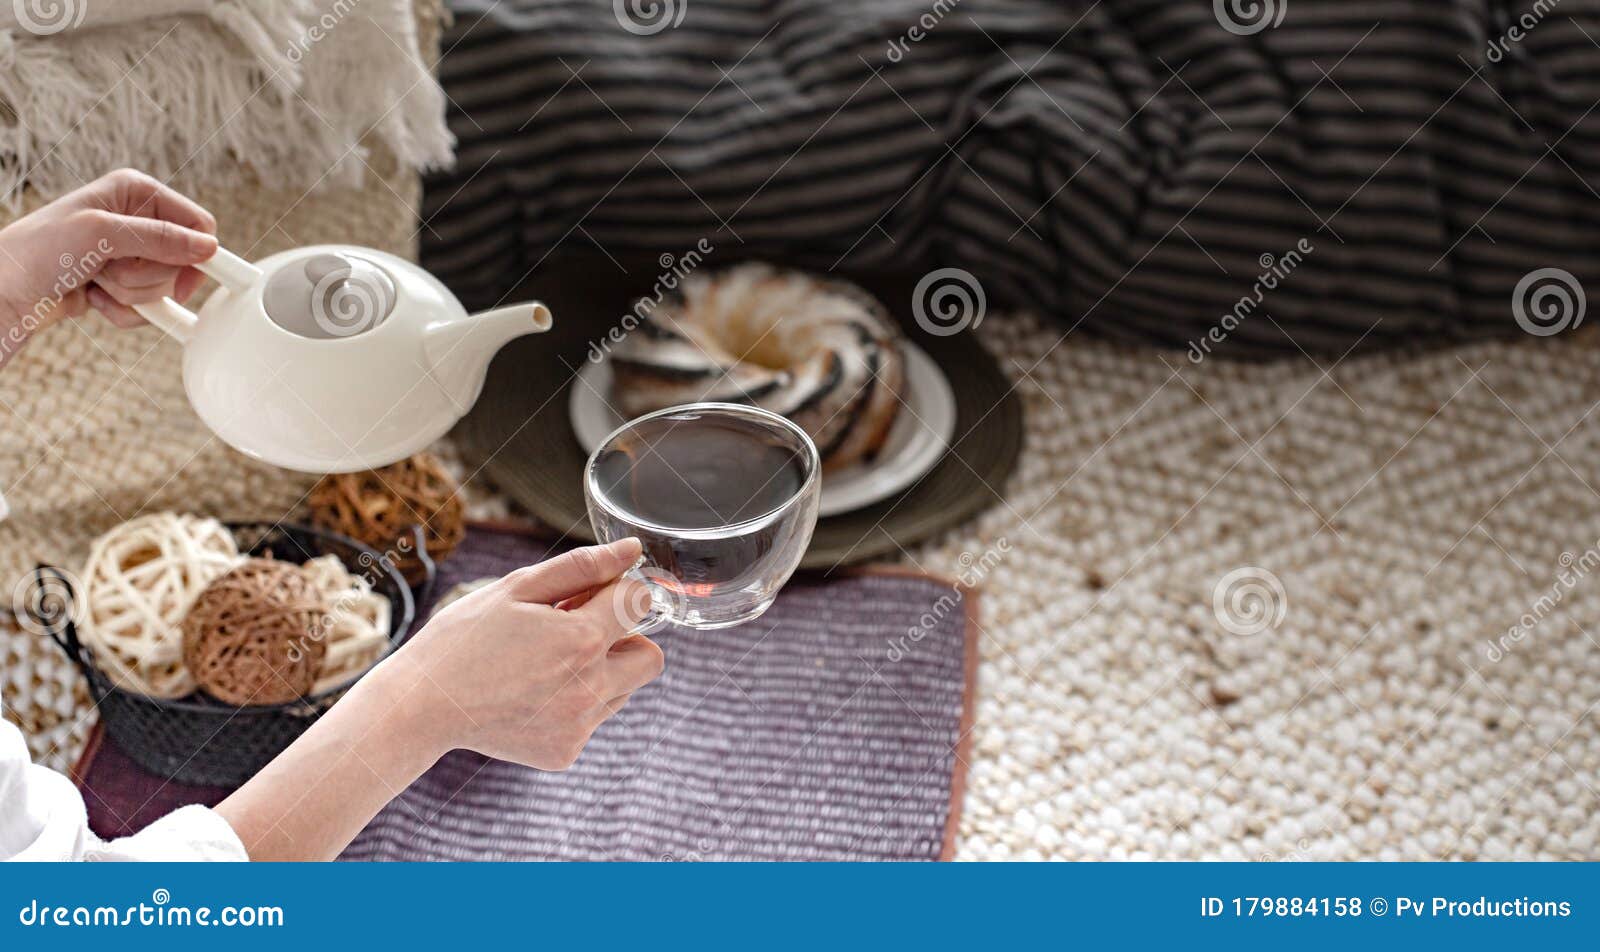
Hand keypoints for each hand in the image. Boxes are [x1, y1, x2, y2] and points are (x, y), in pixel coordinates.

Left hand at [0, 169, 216, 362]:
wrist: (5, 290)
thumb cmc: (39, 251)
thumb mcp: (102, 235)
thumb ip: (160, 238)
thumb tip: (209, 247)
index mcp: (136, 191)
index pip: (198, 223)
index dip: (196, 254)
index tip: (182, 282)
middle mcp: (137, 219)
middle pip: (182, 261)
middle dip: (147, 276)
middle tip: (110, 270)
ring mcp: (130, 253)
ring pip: (163, 287)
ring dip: (129, 294)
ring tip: (94, 280)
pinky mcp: (123, 282)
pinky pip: (147, 307)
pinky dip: (122, 310)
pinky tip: (92, 296)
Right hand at [372, 538, 664, 769]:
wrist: (419, 707)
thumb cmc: (463, 638)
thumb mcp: (517, 589)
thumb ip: (582, 567)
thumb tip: (632, 550)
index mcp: (582, 640)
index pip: (640, 601)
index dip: (615, 590)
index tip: (585, 595)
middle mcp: (590, 688)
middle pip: (651, 657)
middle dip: (625, 638)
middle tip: (578, 632)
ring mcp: (579, 726)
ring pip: (624, 689)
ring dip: (601, 671)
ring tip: (547, 663)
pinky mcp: (565, 753)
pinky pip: (593, 719)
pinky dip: (575, 703)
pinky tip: (532, 694)